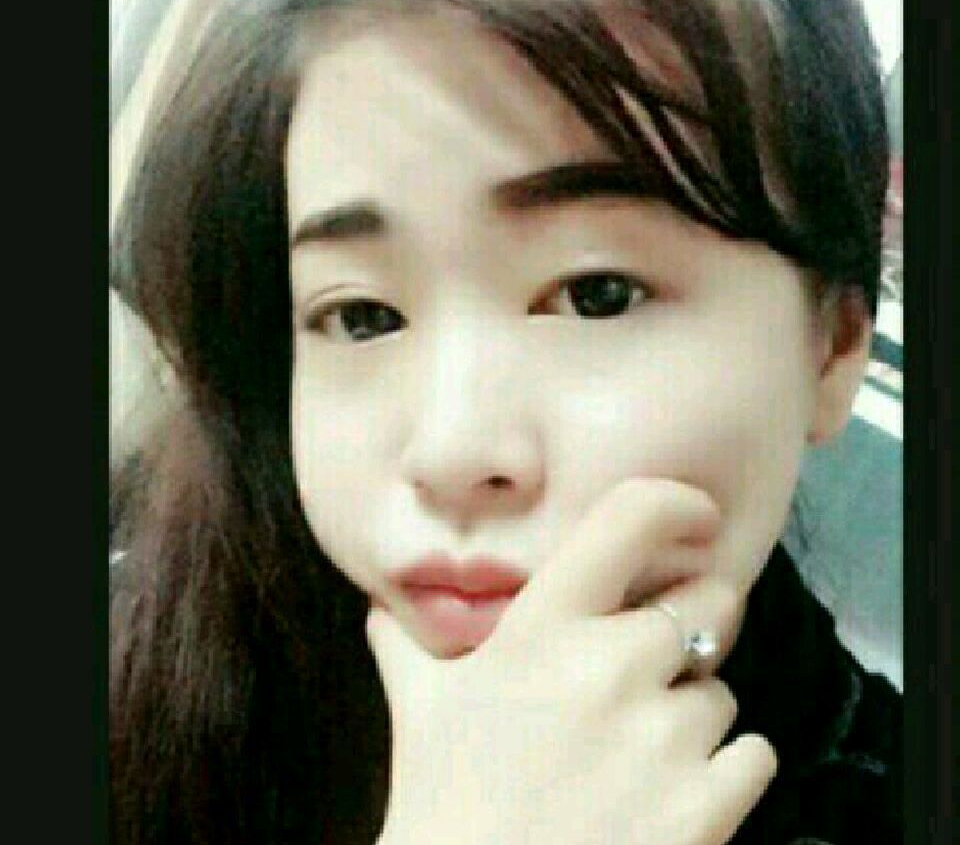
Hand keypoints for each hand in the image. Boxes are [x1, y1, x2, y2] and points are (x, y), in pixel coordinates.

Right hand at [368, 478, 776, 844]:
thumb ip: (406, 646)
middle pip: (710, 603)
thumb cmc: (444, 801)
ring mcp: (662, 737)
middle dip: (691, 626)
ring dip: (692, 715)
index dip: (677, 503)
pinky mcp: (706, 807)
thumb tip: (381, 607)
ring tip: (637, 755)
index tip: (698, 516)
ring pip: (722, 691)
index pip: (629, 519)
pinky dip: (728, 769)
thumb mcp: (420, 711)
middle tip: (653, 664)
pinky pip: (753, 754)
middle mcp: (610, 665)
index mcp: (542, 628)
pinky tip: (676, 792)